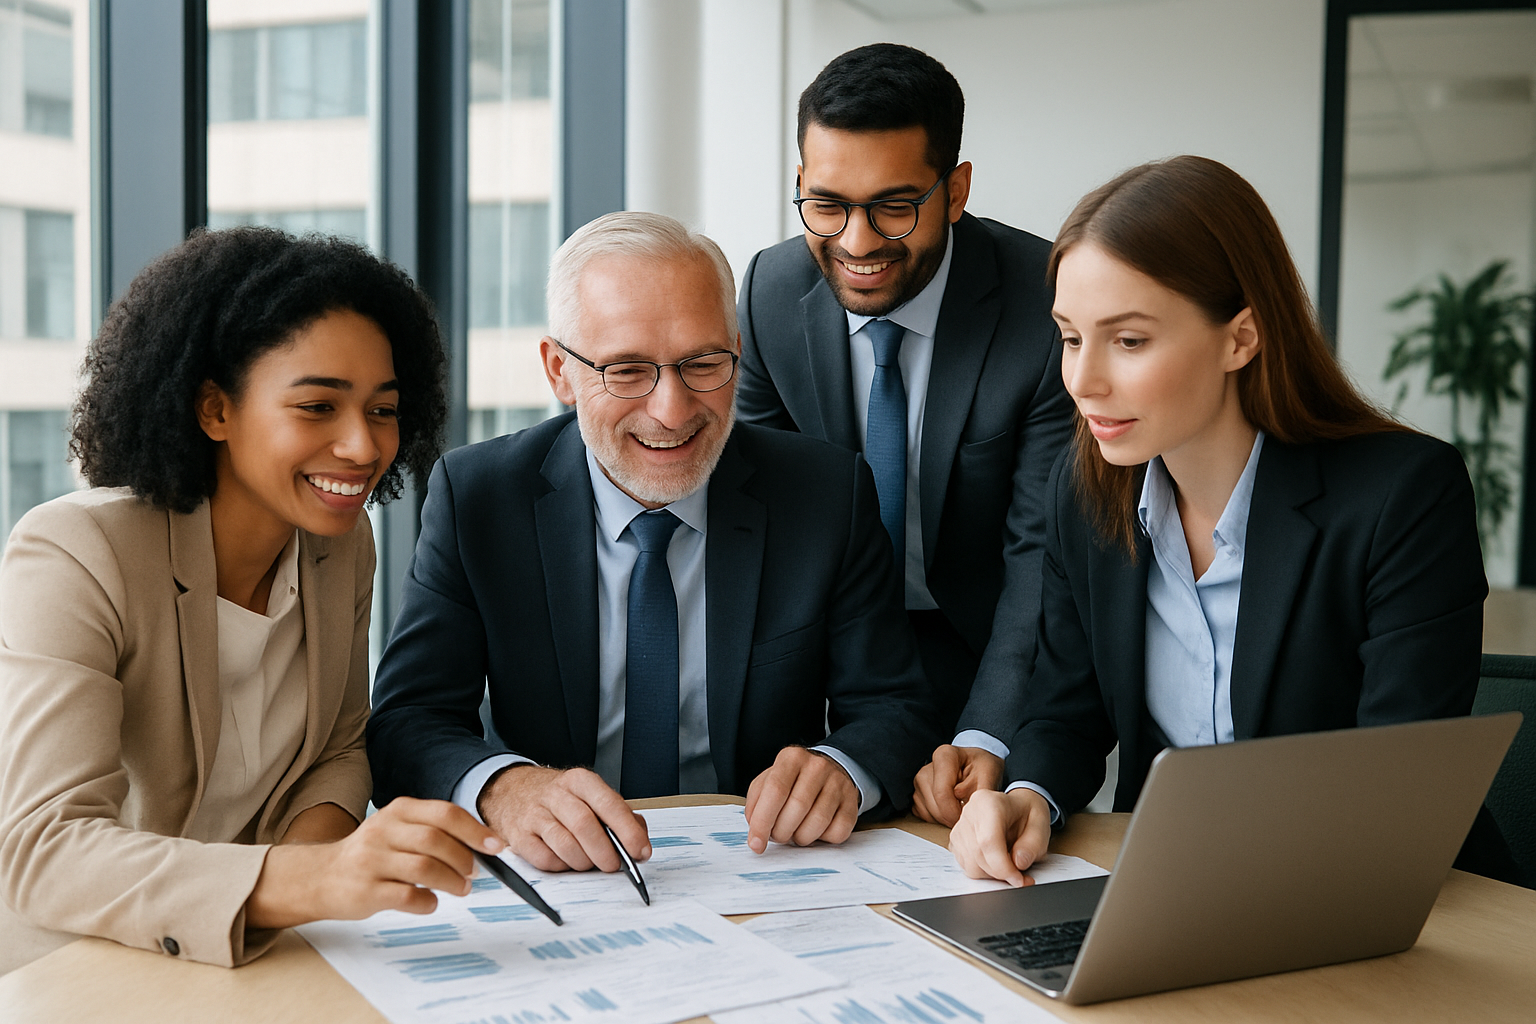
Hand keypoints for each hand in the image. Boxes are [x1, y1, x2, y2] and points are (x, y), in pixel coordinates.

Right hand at [247, 796, 504, 928]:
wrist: (320, 877)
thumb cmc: (371, 854)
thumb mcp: (398, 829)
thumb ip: (433, 831)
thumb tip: (481, 845)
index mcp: (398, 811)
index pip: (445, 814)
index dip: (475, 830)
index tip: (496, 846)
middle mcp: (384, 831)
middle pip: (437, 840)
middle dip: (464, 858)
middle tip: (474, 873)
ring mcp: (372, 860)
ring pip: (425, 868)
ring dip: (452, 881)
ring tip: (461, 889)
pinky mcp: (366, 890)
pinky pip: (407, 896)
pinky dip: (428, 902)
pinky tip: (431, 902)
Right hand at [477, 765, 649, 872]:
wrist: (512, 791)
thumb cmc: (560, 799)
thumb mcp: (590, 795)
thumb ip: (620, 815)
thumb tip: (640, 840)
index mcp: (580, 781)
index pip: (609, 804)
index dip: (628, 831)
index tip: (640, 851)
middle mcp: (556, 794)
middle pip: (585, 825)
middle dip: (605, 851)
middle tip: (614, 865)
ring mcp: (534, 814)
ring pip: (564, 844)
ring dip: (583, 861)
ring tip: (589, 863)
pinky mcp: (519, 836)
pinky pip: (544, 859)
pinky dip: (560, 866)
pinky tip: (565, 861)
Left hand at [744, 746, 859, 853]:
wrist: (828, 771)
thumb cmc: (793, 781)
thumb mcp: (768, 781)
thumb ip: (756, 803)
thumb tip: (756, 831)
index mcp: (792, 758)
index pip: (776, 790)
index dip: (763, 821)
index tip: (756, 843)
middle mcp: (817, 766)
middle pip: (797, 808)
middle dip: (781, 832)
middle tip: (777, 834)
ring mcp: (838, 783)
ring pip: (817, 822)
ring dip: (800, 837)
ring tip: (795, 831)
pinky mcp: (852, 802)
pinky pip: (837, 832)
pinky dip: (822, 839)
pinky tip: (815, 829)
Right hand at [912, 744, 1005, 826]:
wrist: (976, 767)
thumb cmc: (982, 769)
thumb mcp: (990, 774)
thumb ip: (979, 790)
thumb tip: (962, 800)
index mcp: (944, 756)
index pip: (942, 794)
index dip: (956, 812)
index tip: (969, 814)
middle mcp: (926, 768)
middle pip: (935, 806)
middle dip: (953, 817)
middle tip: (969, 811)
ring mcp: (919, 783)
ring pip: (930, 814)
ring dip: (948, 819)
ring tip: (962, 806)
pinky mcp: (917, 796)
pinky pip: (926, 816)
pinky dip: (940, 819)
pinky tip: (952, 809)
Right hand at [948, 787, 1050, 887]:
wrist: (1018, 807)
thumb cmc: (1027, 814)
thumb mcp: (1041, 826)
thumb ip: (1032, 846)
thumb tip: (1018, 863)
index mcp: (989, 803)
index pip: (988, 842)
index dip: (1003, 867)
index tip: (1018, 879)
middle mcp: (969, 812)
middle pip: (977, 855)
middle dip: (1000, 873)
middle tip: (1019, 876)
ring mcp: (960, 827)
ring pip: (970, 865)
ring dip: (992, 873)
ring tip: (1009, 865)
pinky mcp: (956, 841)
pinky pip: (966, 866)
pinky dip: (984, 871)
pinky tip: (996, 862)